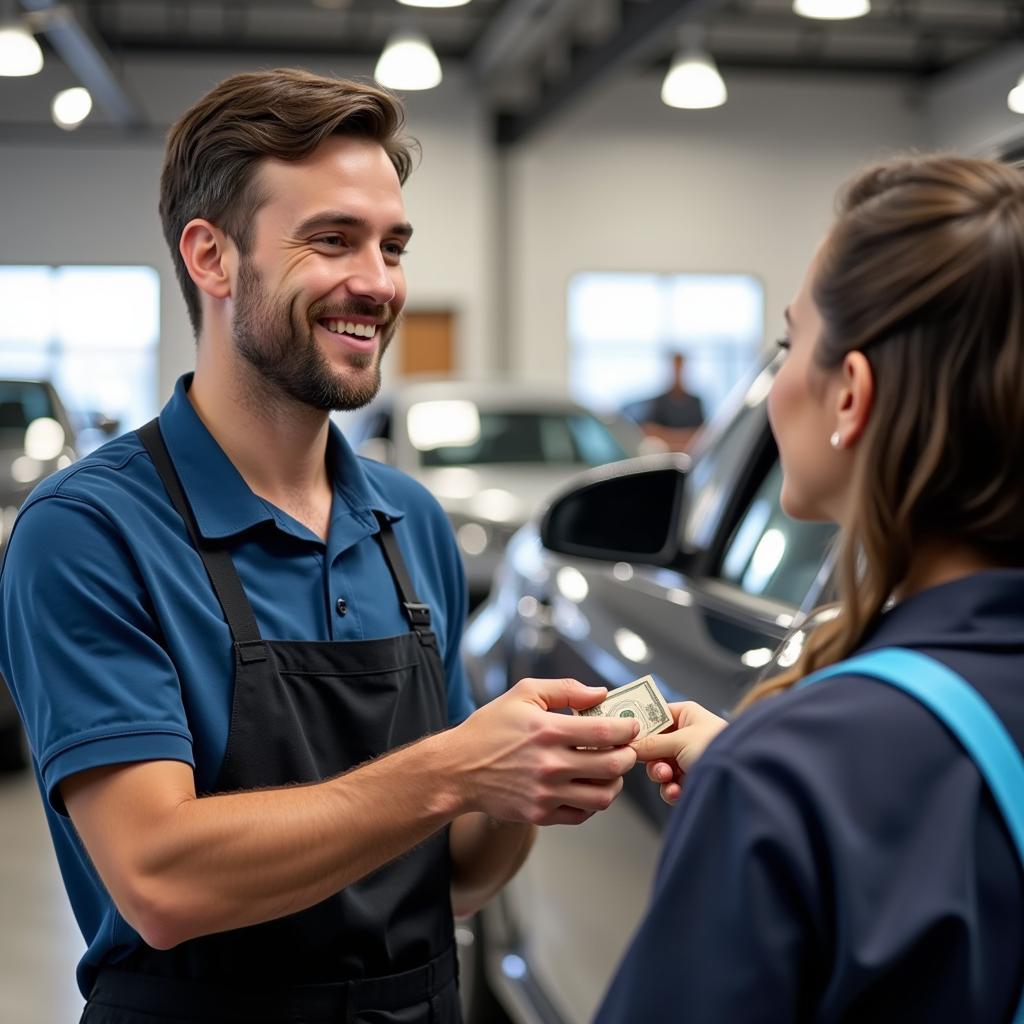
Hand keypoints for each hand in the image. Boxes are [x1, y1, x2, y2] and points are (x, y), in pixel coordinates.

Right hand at [451, 677, 638, 826]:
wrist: (457, 769)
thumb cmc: (490, 728)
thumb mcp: (523, 694)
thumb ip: (565, 689)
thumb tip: (600, 693)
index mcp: (548, 730)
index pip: (606, 732)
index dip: (628, 728)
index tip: (631, 726)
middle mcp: (550, 764)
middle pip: (612, 766)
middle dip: (628, 756)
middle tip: (626, 749)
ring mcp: (546, 793)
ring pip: (603, 796)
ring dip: (615, 783)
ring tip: (610, 770)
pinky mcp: (540, 815)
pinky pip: (582, 815)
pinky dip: (593, 802)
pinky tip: (588, 786)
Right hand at [632, 702, 727, 804]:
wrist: (744, 778)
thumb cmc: (719, 749)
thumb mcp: (681, 740)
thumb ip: (651, 743)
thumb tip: (629, 745)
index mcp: (686, 715)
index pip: (654, 715)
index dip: (639, 727)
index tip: (623, 737)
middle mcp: (687, 734)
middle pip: (653, 745)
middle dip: (652, 759)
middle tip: (657, 766)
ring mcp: (688, 758)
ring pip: (659, 767)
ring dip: (661, 776)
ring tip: (669, 779)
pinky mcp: (692, 780)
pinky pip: (670, 785)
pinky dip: (671, 790)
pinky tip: (678, 792)